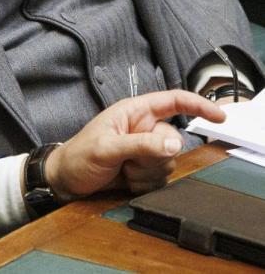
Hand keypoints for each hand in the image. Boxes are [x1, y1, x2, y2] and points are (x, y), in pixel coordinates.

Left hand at [44, 90, 224, 201]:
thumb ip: (141, 145)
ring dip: (147, 172)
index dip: (197, 105)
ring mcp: (145, 150)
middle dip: (154, 155)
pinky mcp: (145, 170)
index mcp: (133, 112)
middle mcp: (142, 128)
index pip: (171, 102)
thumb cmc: (78, 156)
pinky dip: (145, 184)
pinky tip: (125, 180)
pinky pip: (161, 179)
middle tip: (127, 160)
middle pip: (174, 140)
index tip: (219, 115)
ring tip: (122, 169)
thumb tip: (174, 145)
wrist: (66, 181)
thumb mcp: (107, 148)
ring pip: (169, 162)